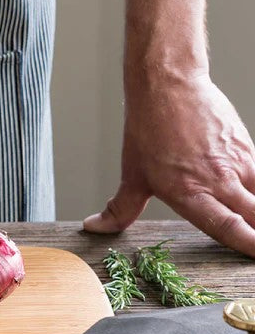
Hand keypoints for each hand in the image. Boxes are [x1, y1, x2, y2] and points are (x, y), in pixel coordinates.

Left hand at [83, 68, 254, 256]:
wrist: (169, 87)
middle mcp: (218, 181)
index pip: (226, 228)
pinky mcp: (247, 148)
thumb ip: (120, 210)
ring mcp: (237, 164)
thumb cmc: (149, 131)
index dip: (246, 245)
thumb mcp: (132, 176)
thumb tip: (94, 228)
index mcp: (189, 193)